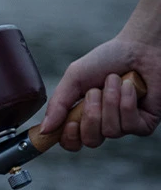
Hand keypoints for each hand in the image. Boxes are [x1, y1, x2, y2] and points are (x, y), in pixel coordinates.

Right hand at [39, 37, 160, 150]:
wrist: (140, 46)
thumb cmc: (108, 59)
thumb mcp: (74, 78)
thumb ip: (57, 104)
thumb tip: (44, 130)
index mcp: (84, 117)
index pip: (72, 143)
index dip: (69, 138)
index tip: (70, 122)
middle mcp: (103, 124)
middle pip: (91, 141)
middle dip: (91, 115)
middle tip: (95, 92)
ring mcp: (124, 125)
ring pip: (110, 132)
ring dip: (110, 102)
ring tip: (115, 81)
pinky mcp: (145, 123)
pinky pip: (130, 126)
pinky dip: (127, 103)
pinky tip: (130, 87)